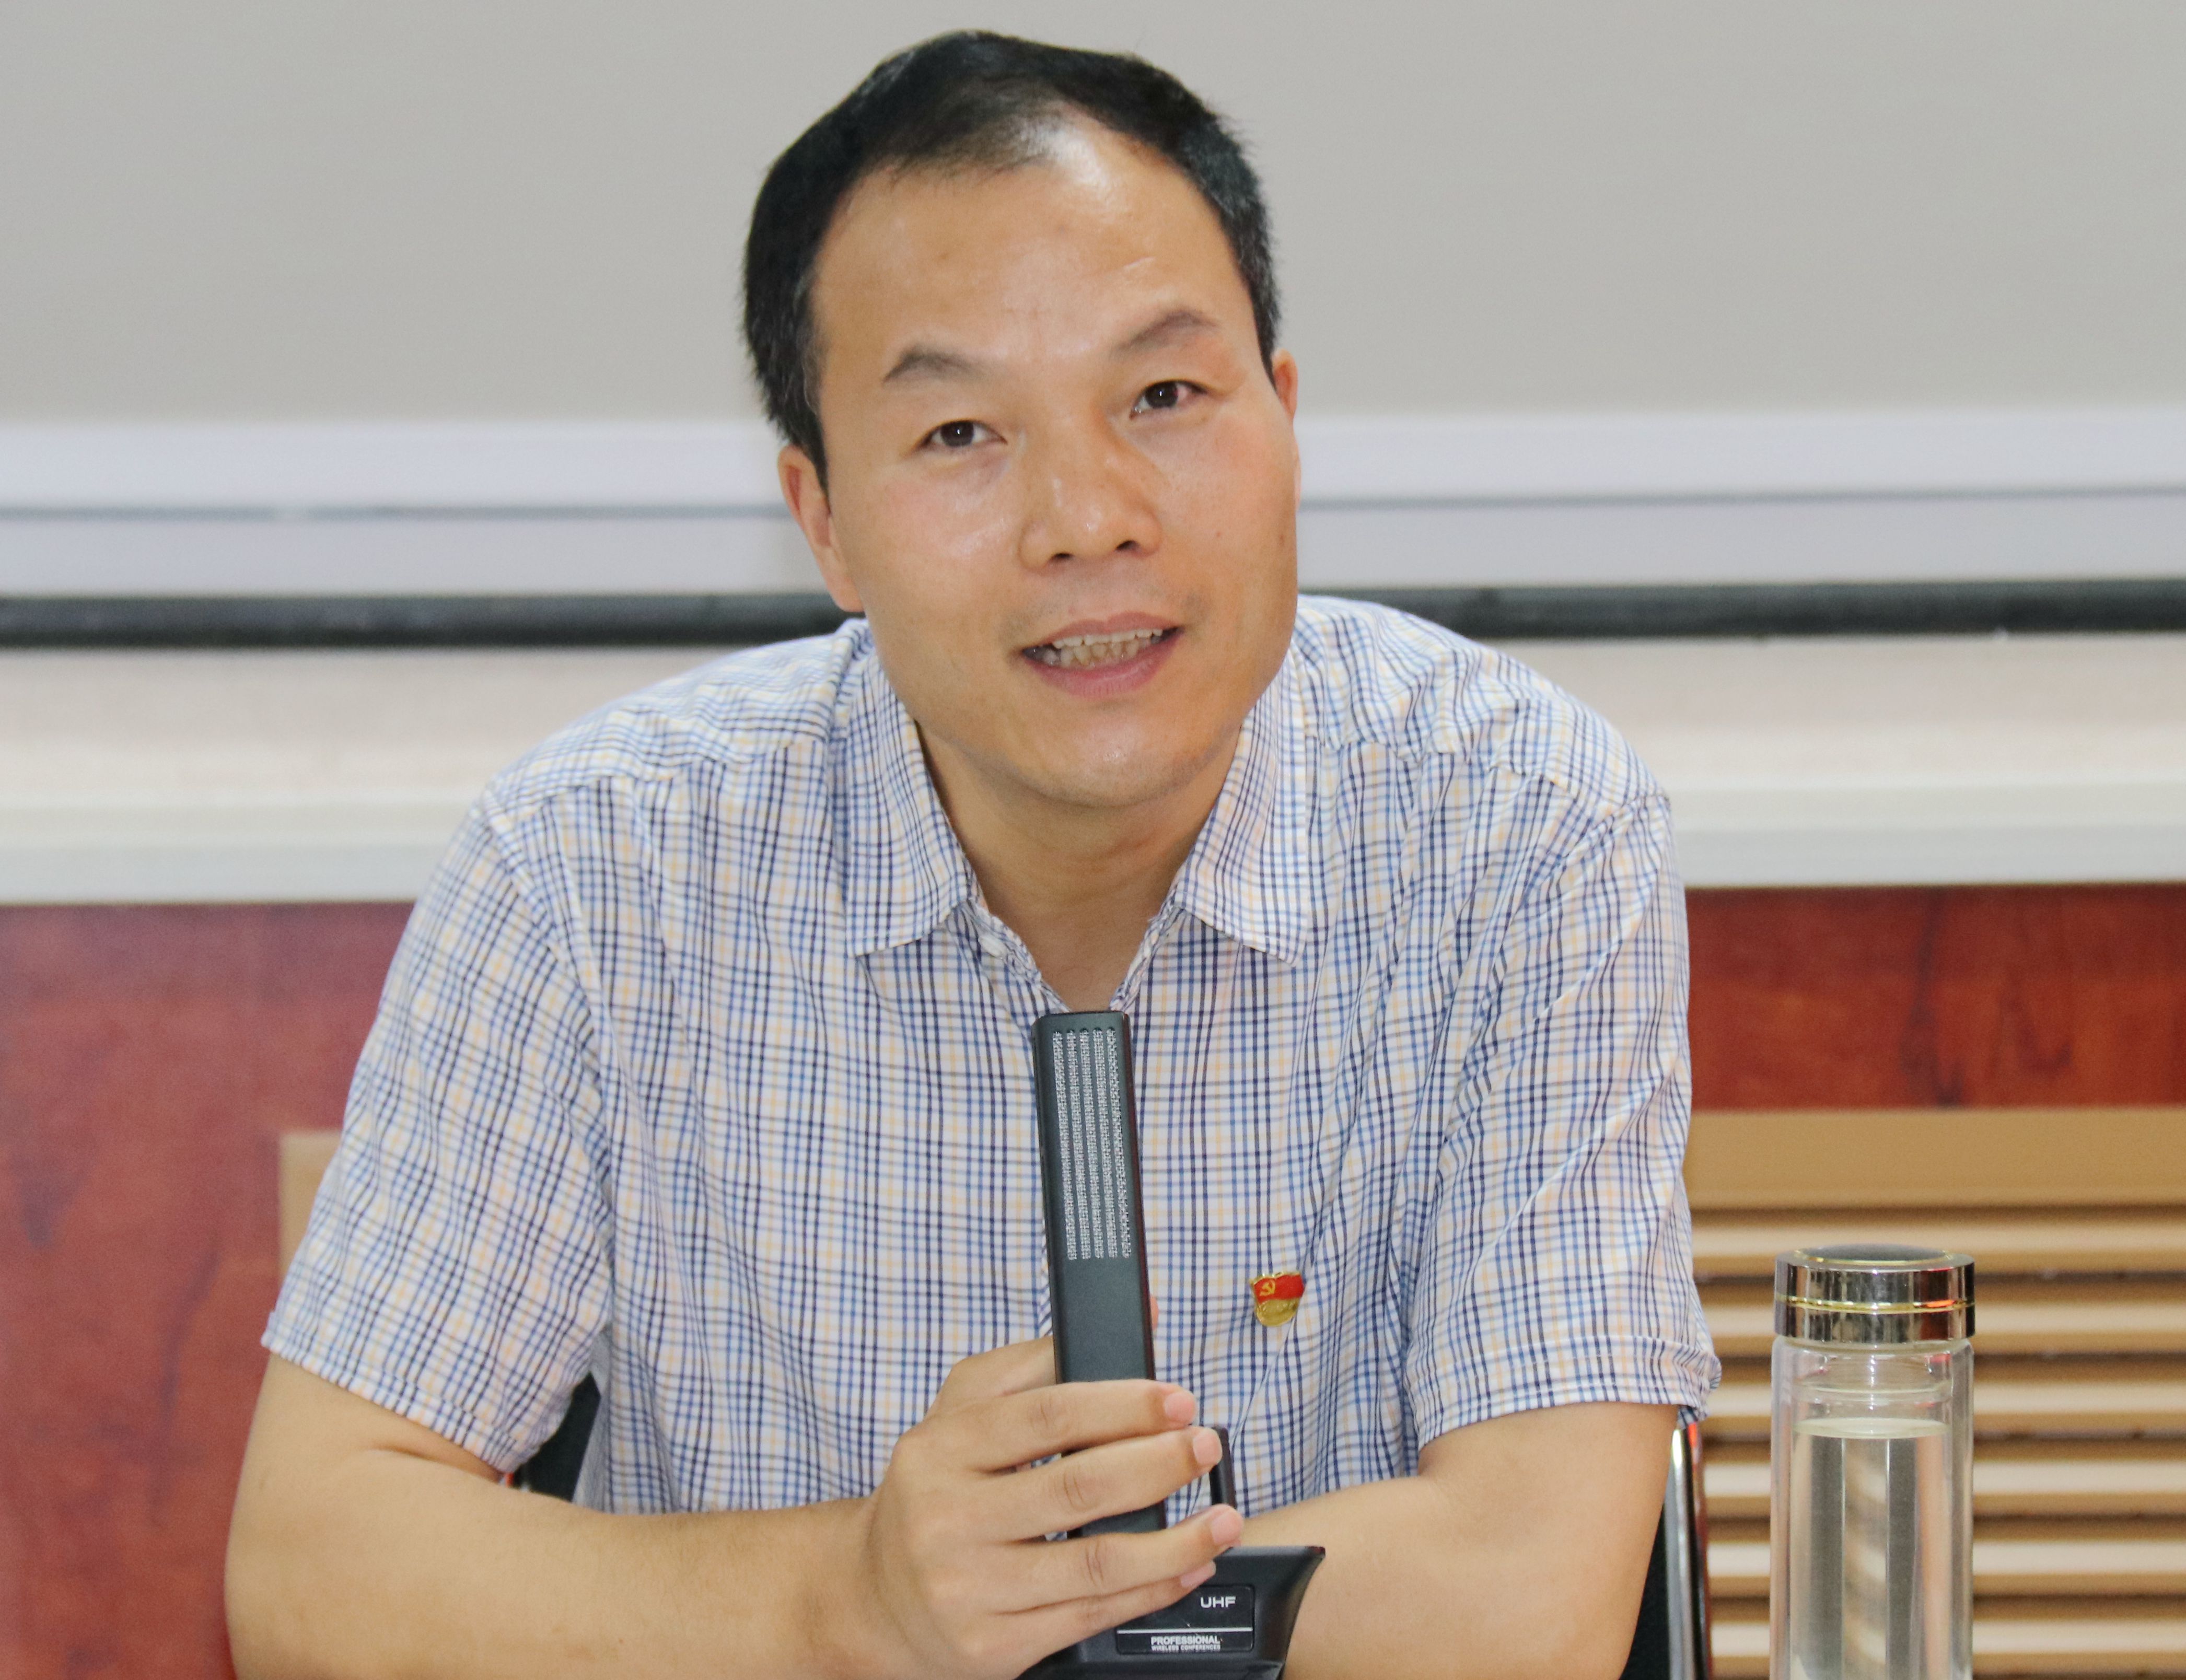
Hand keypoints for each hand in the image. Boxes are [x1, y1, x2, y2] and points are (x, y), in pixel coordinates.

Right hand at [843, 1336, 1242, 1679]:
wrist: (875, 1599)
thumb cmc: (935, 1492)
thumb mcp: (960, 1413)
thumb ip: (1035, 1362)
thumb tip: (1135, 1321)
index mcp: (940, 1449)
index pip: (1046, 1416)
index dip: (1123, 1404)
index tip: (1178, 1400)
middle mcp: (948, 1519)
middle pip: (1078, 1488)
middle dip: (1158, 1464)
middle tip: (1205, 1447)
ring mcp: (969, 1590)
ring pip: (1096, 1562)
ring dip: (1175, 1539)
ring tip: (1221, 1517)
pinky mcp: (993, 1647)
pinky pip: (1090, 1617)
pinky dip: (1152, 1591)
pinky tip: (1188, 1568)